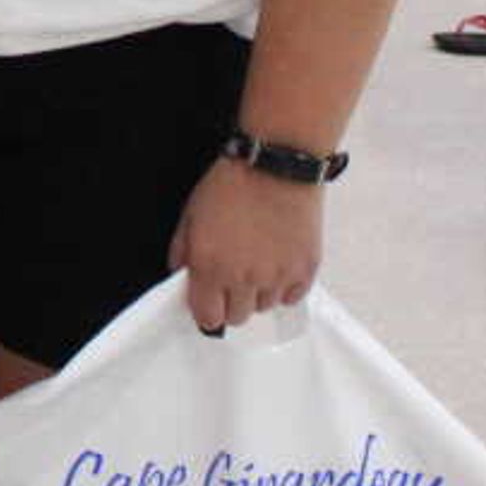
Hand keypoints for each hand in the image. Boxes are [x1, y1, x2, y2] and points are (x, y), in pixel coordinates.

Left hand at [168, 154, 322, 332]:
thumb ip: (182, 250)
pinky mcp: (304, 270)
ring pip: (264, 307)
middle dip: (231, 302)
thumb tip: (180, 273)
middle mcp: (244, 278)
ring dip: (258, 292)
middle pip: (237, 318)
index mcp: (210, 267)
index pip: (207, 317)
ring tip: (257, 262)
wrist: (276, 167)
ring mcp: (277, 277)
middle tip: (232, 278)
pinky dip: (284, 287)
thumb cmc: (233, 185)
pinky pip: (292, 297)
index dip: (207, 310)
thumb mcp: (191, 214)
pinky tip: (278, 263)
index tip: (209, 300)